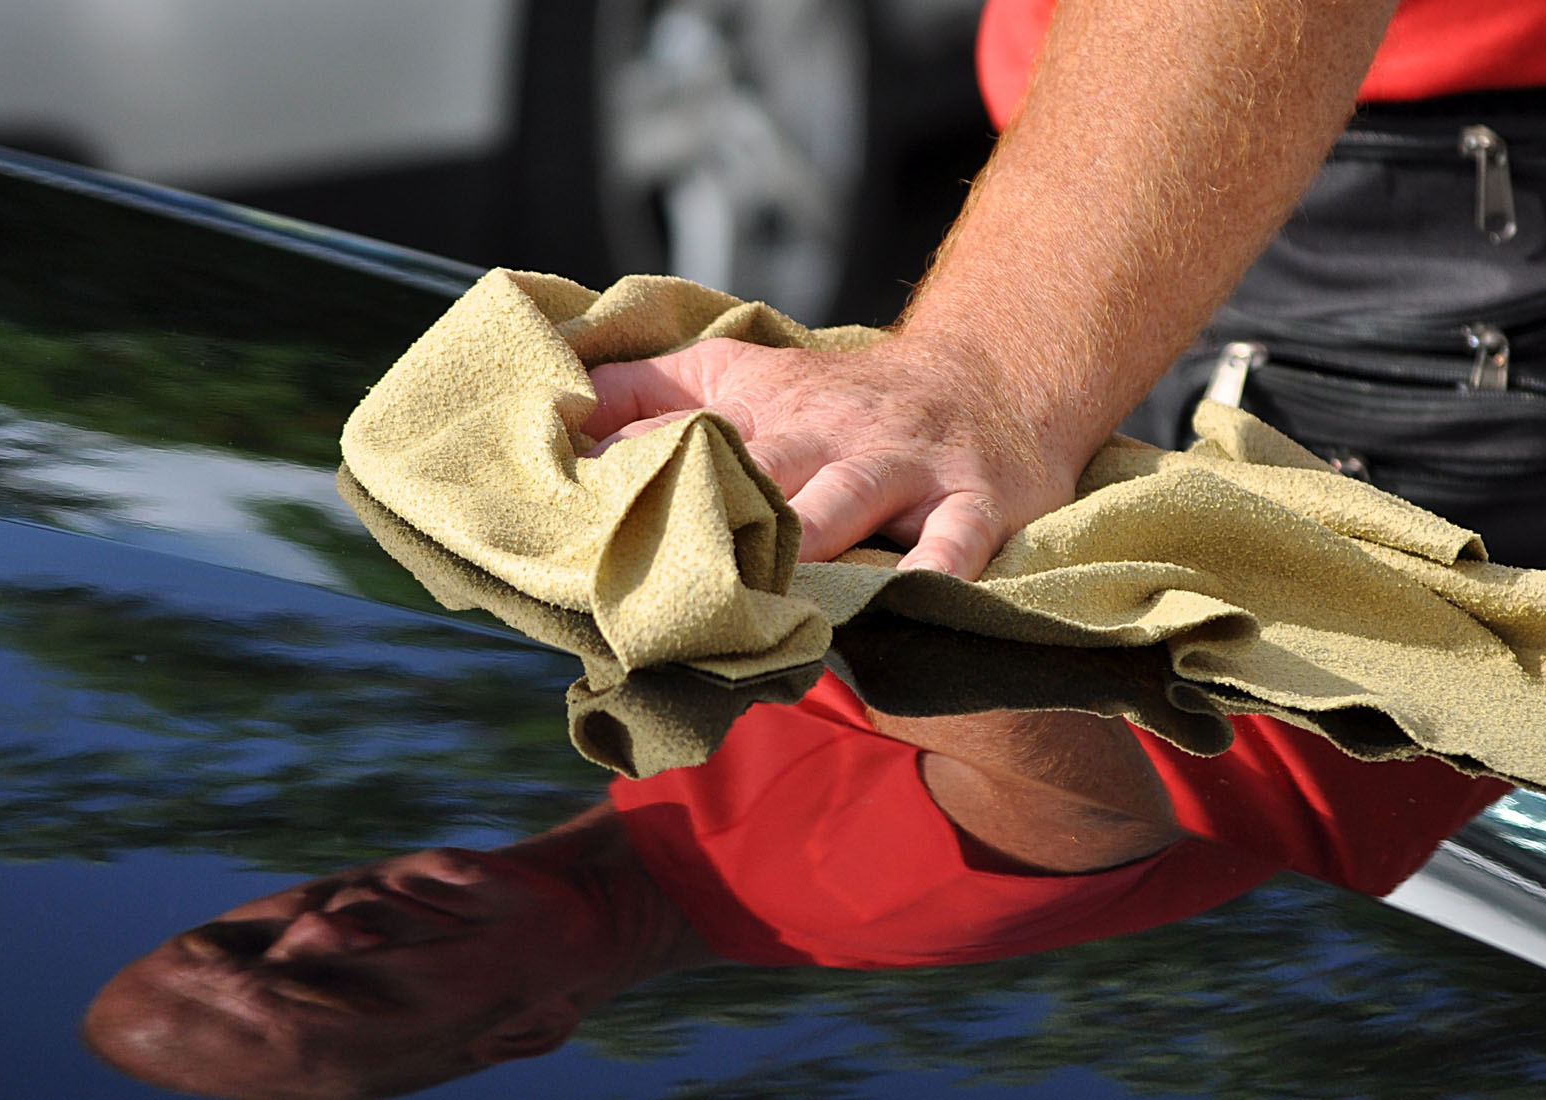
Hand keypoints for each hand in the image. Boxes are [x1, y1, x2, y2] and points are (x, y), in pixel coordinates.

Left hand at [582, 337, 1092, 578]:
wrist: (988, 374)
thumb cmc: (840, 396)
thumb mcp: (742, 370)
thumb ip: (648, 389)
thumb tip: (558, 409)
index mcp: (762, 406)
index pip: (680, 434)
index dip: (625, 470)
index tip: (562, 513)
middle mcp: (827, 431)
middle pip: (758, 468)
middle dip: (710, 513)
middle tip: (653, 573)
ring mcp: (900, 464)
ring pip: (844, 498)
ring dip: (804, 539)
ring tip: (761, 591)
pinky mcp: (973, 496)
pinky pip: (952, 539)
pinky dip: (932, 571)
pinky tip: (903, 601)